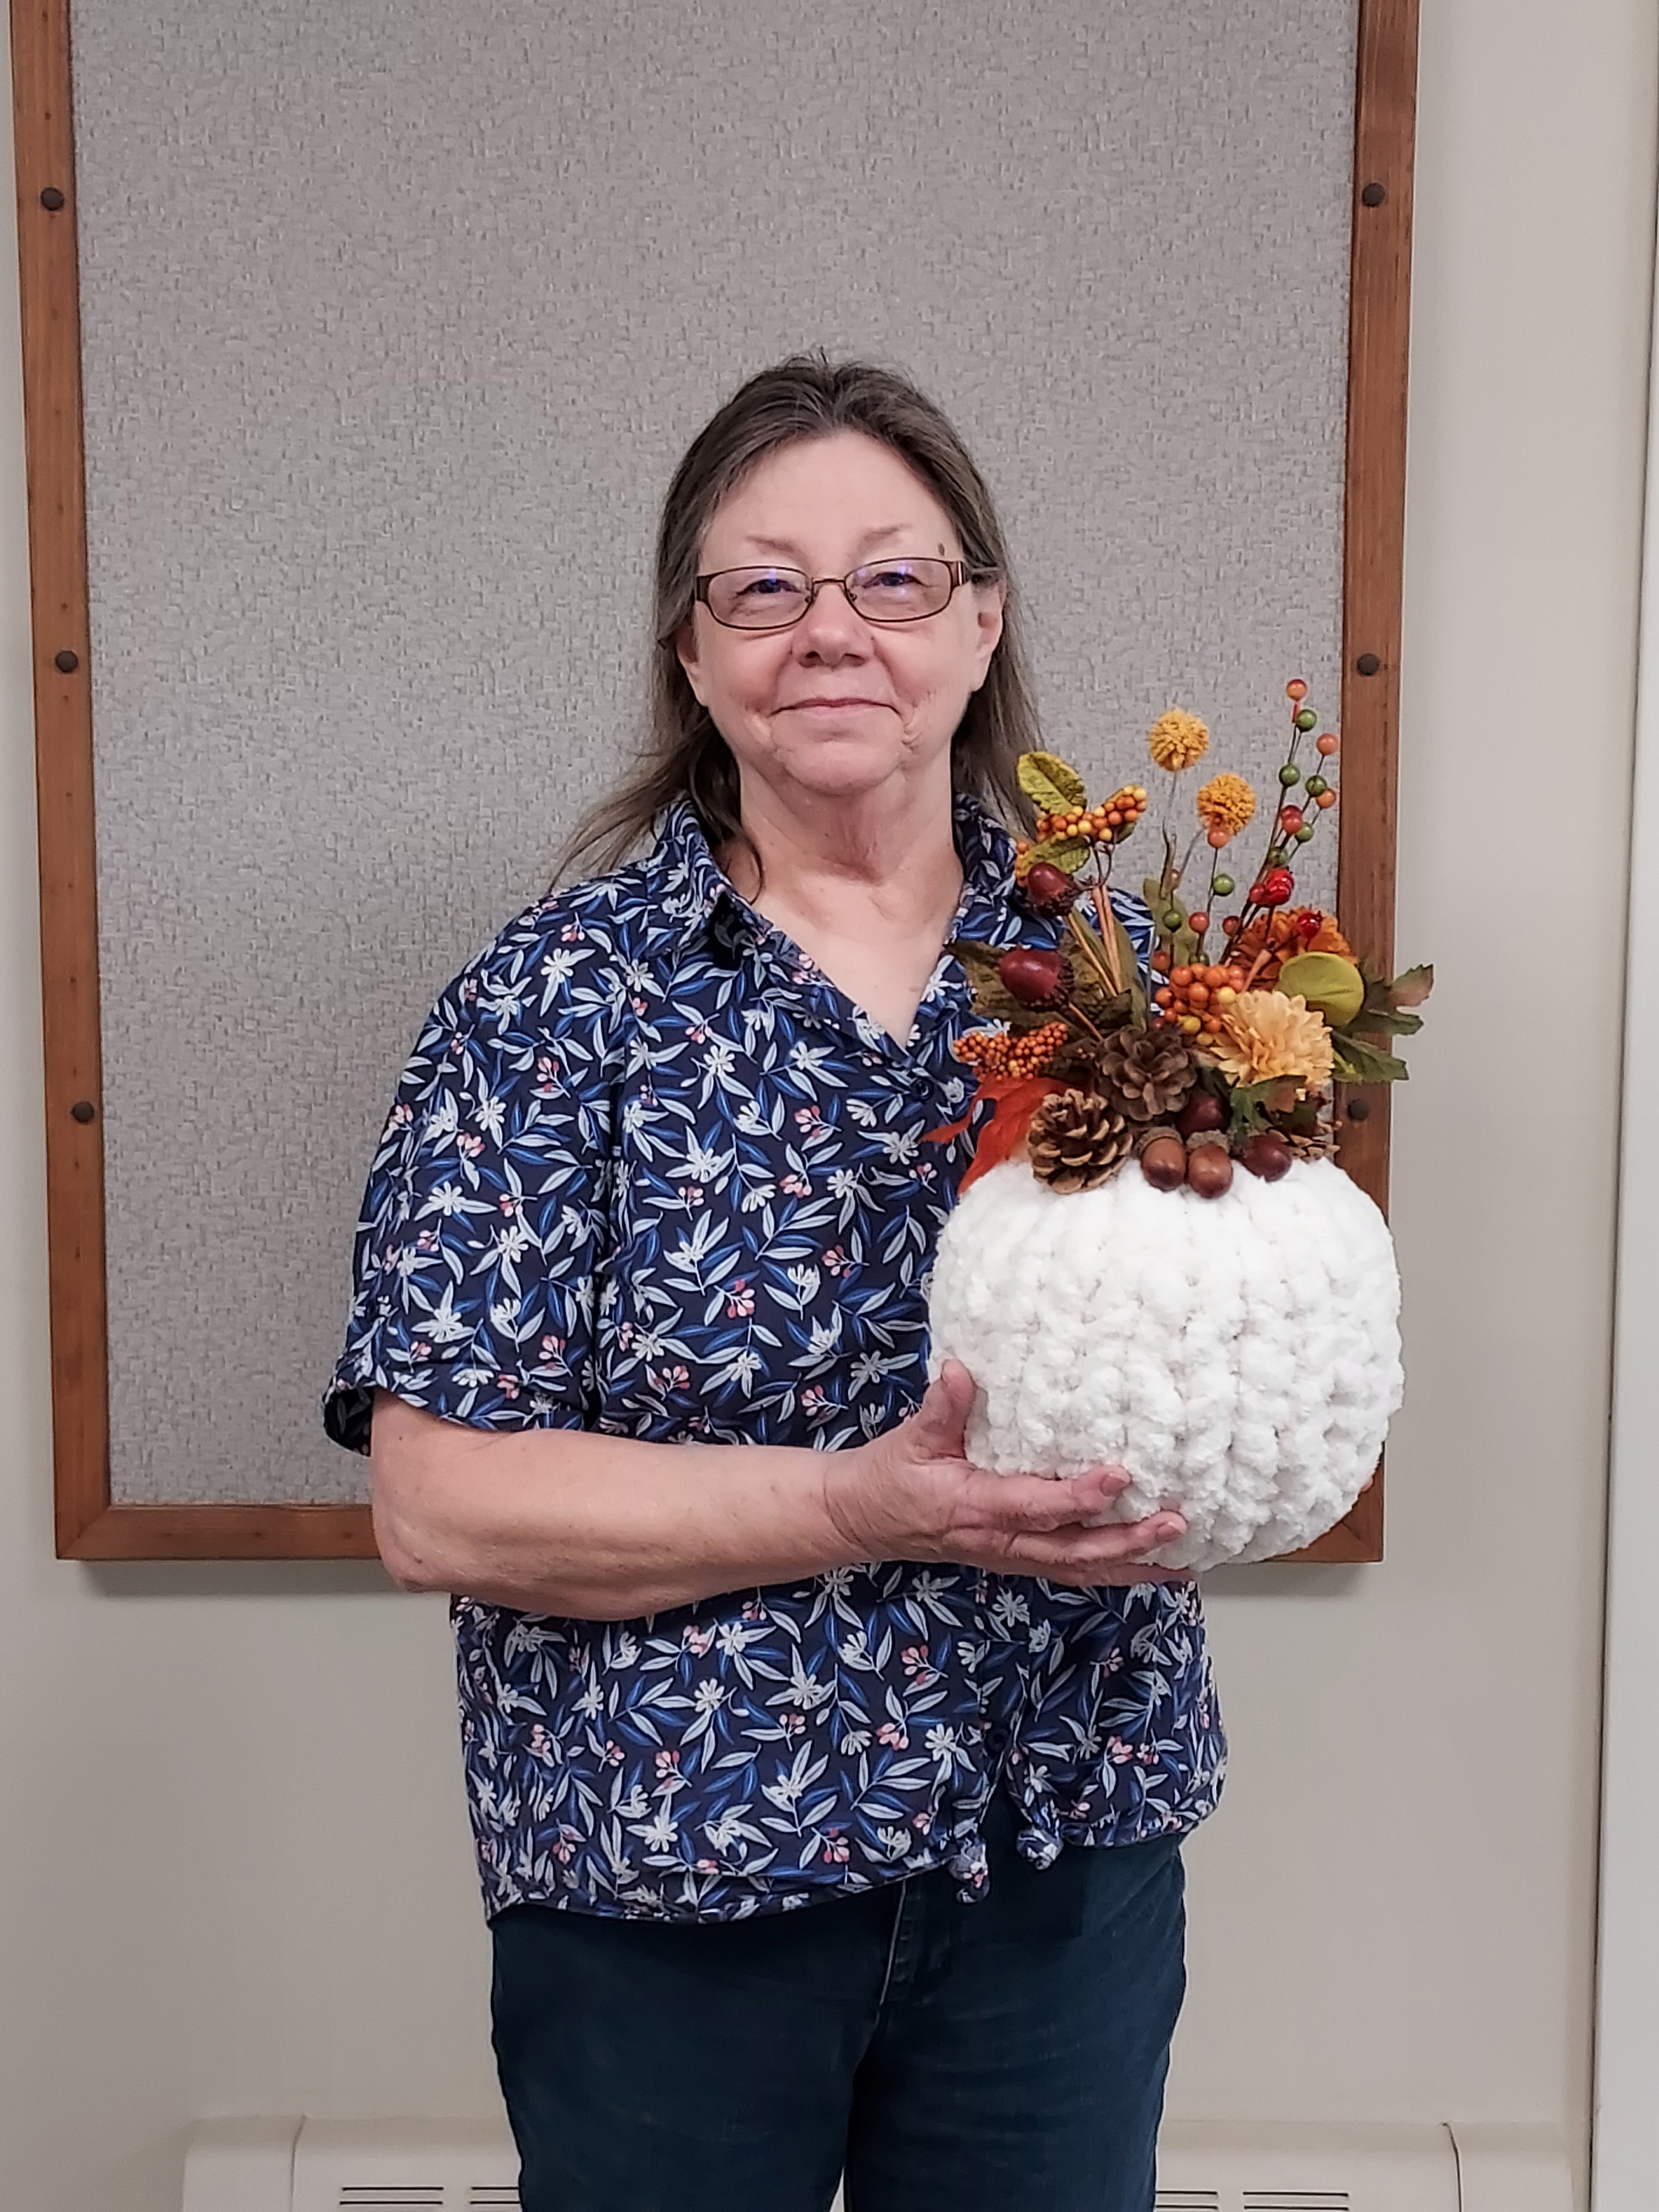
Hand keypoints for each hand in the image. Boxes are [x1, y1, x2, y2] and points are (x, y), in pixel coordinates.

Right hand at [823, 1358, 1189, 1587]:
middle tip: (1174, 1523)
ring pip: (1081, 1569)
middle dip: (1127, 1540)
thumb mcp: (908, 1439)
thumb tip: (960, 1371)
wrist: (864, 1521)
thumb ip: (940, 1409)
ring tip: (1183, 1559)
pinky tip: (1151, 1567)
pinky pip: (1073, 1570)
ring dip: (1132, 1564)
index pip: (1036, 1506)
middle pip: (1074, 1550)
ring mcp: (1013, 1556)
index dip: (1078, 1496)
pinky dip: (1115, 1570)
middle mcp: (1002, 1542)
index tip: (1118, 1477)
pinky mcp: (1018, 1559)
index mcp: (976, 1508)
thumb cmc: (889, 1477)